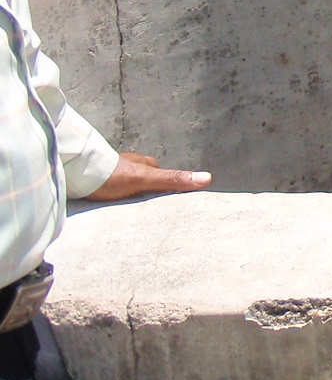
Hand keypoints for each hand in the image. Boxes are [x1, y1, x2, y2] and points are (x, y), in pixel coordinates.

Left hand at [85, 153, 211, 201]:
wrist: (76, 172)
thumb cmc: (111, 174)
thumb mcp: (146, 179)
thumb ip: (173, 180)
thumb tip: (207, 178)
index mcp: (146, 164)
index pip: (163, 179)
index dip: (168, 192)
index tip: (171, 207)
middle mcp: (131, 166)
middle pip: (146, 183)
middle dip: (147, 196)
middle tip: (147, 213)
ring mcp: (115, 173)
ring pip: (128, 187)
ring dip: (129, 198)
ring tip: (129, 214)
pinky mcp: (99, 181)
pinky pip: (112, 192)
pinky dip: (114, 199)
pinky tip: (111, 209)